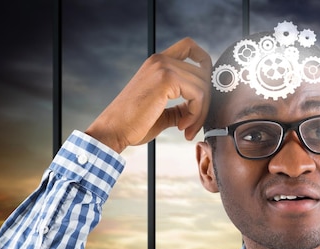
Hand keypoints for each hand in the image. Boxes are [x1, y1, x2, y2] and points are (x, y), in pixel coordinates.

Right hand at [85, 37, 212, 152]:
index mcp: (157, 64)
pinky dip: (195, 114)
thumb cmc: (133, 124)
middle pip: (202, 72)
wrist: (114, 130)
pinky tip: (181, 126)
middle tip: (192, 125)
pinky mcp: (166, 79)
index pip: (190, 47)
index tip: (205, 91)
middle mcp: (160, 60)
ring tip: (186, 128)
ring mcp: (163, 67)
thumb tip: (196, 109)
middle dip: (204, 103)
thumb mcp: (162, 113)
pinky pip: (198, 94)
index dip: (204, 63)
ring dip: (200, 112)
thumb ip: (180, 107)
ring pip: (203, 86)